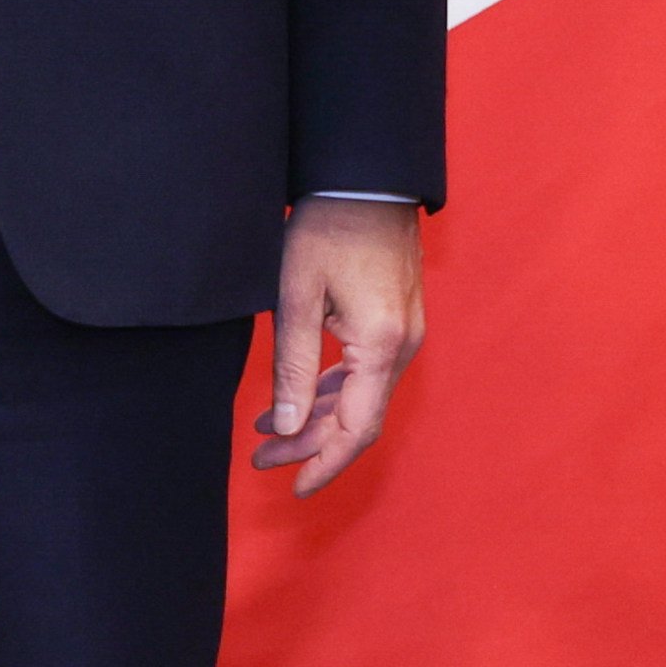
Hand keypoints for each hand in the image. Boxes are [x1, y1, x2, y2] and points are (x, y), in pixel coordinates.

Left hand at [251, 198, 424, 494]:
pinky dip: (333, 391)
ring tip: (267, 432)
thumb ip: (292, 367)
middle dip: (310, 445)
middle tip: (261, 458)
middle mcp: (403, 345)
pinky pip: (368, 372)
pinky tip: (297, 395)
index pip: (357, 430)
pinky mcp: (397, 318)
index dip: (324, 465)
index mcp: (381, 345)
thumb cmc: (329, 228)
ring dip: (318, 418)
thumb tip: (285, 431)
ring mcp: (405, 331)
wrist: (367, 176)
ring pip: (363, 397)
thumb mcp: (297, 297)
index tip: (292, 489)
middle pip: (359, 419)